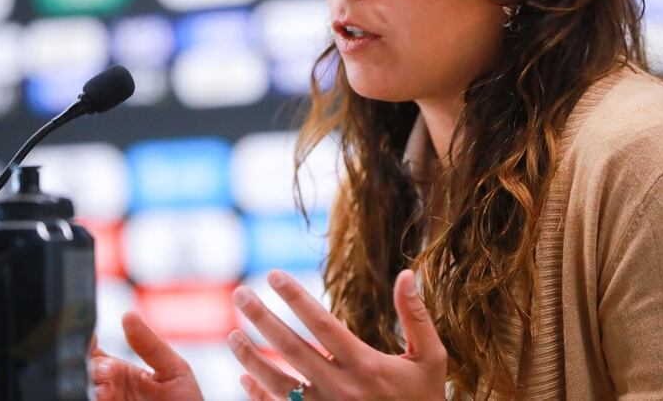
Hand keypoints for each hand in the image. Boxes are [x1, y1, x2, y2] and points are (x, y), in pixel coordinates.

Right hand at [91, 311, 203, 400]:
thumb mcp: (173, 369)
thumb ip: (150, 345)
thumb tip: (128, 315)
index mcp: (119, 372)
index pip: (91, 354)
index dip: (86, 344)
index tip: (89, 337)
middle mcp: (107, 390)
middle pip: (83, 373)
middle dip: (88, 368)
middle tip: (106, 370)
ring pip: (83, 391)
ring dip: (88, 386)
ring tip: (107, 389)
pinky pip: (85, 400)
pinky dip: (89, 397)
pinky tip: (102, 395)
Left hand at [228, 268, 445, 400]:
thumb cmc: (424, 399)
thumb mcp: (430, 359)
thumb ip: (416, 316)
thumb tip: (407, 274)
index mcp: (366, 366)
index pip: (322, 324)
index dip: (296, 298)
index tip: (274, 275)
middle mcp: (340, 389)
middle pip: (291, 348)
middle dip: (261, 318)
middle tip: (239, 293)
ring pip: (276, 382)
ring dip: (250, 357)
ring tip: (232, 334)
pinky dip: (259, 395)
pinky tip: (244, 378)